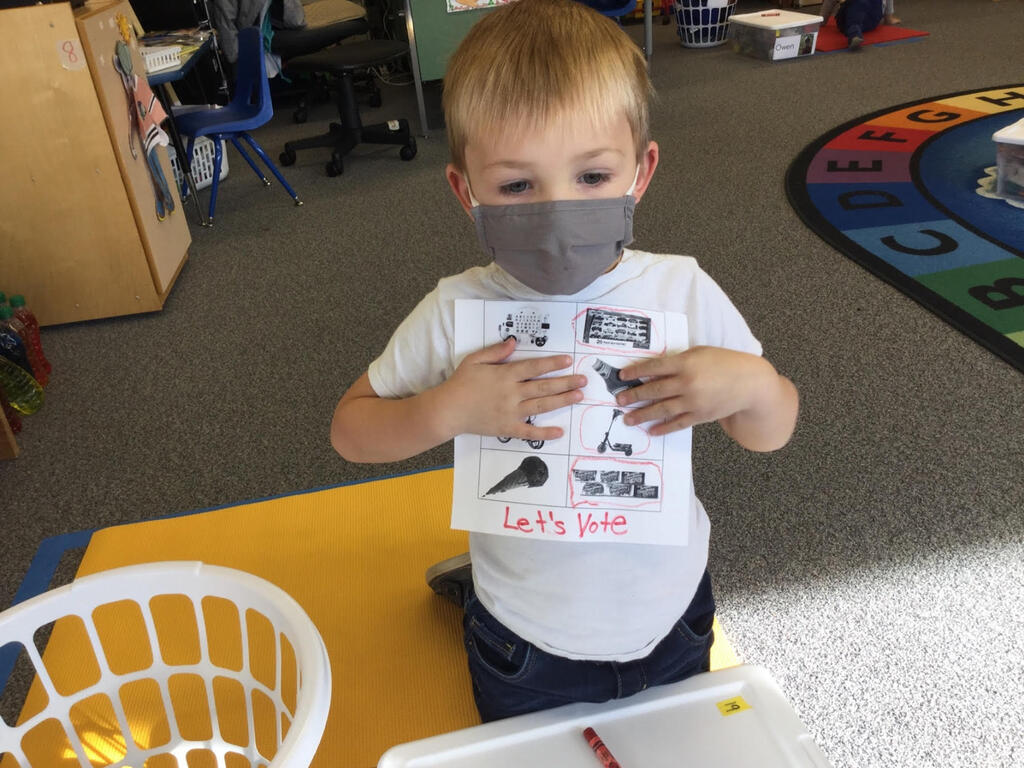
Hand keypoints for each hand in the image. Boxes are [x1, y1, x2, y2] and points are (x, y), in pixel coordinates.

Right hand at [440, 337, 584, 439]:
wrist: (448, 410)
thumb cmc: (460, 383)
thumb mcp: (474, 360)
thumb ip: (496, 351)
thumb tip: (514, 341)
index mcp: (505, 375)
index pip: (534, 367)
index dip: (552, 363)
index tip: (568, 360)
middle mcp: (511, 393)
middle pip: (544, 387)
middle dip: (565, 382)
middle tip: (583, 380)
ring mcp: (510, 412)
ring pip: (541, 406)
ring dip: (562, 401)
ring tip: (578, 396)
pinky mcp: (507, 428)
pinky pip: (529, 432)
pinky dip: (544, 433)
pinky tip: (560, 431)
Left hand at [614, 346, 774, 436]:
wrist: (750, 383)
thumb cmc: (723, 363)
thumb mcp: (699, 353)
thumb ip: (678, 361)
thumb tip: (653, 370)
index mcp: (686, 363)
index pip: (654, 367)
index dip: (636, 371)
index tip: (622, 376)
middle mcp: (687, 383)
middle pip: (654, 390)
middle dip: (634, 396)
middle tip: (619, 400)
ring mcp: (694, 401)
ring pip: (662, 409)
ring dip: (642, 415)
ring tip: (628, 419)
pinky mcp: (700, 415)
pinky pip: (677, 423)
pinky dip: (663, 428)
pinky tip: (651, 430)